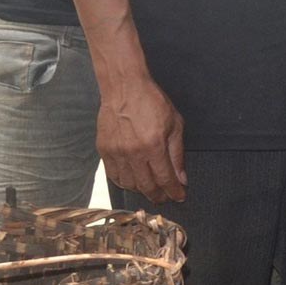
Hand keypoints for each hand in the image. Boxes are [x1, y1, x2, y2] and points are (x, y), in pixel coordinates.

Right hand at [98, 77, 185, 202]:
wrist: (124, 87)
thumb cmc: (152, 102)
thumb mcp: (174, 124)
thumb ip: (177, 154)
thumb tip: (181, 179)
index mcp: (154, 146)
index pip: (165, 179)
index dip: (174, 192)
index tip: (180, 197)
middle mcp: (134, 153)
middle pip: (147, 186)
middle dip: (159, 196)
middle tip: (165, 197)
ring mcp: (117, 153)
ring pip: (129, 184)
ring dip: (141, 190)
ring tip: (149, 188)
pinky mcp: (104, 150)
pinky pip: (113, 176)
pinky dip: (124, 182)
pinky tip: (132, 180)